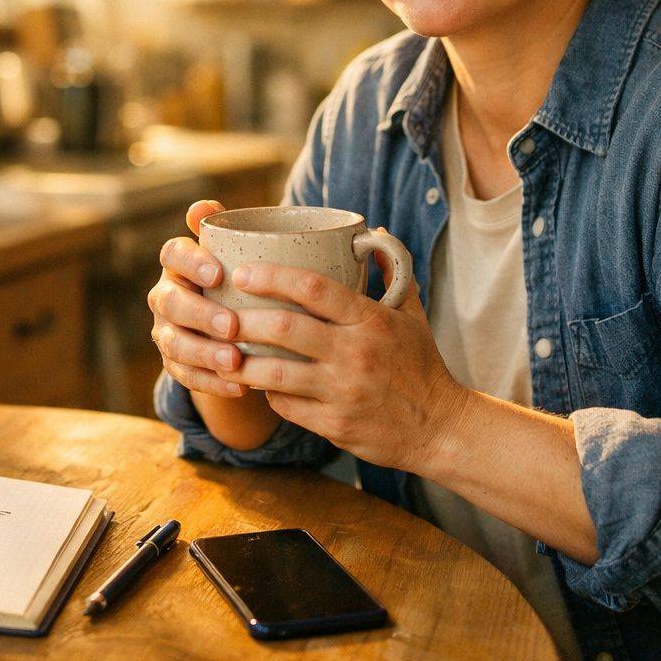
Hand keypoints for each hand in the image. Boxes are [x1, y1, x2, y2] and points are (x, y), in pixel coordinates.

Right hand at [147, 200, 248, 399]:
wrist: (240, 323)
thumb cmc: (242, 279)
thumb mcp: (240, 253)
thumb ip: (227, 229)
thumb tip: (204, 206)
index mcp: (179, 263)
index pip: (173, 254)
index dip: (191, 263)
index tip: (218, 273)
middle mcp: (166, 295)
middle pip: (170, 303)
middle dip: (200, 315)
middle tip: (231, 325)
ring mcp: (167, 332)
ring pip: (174, 344)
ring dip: (204, 354)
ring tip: (234, 361)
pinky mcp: (176, 364)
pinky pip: (186, 377)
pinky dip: (212, 383)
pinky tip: (239, 386)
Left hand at [214, 256, 468, 474]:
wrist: (440, 428)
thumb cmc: (421, 365)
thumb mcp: (412, 315)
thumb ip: (391, 271)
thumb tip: (371, 232)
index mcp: (372, 320)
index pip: (315, 288)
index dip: (273, 276)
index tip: (243, 272)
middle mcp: (356, 354)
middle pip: (285, 328)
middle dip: (244, 318)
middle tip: (219, 312)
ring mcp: (343, 392)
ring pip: (276, 372)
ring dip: (243, 361)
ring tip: (222, 350)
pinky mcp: (335, 425)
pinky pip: (285, 405)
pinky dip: (266, 392)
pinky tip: (255, 382)